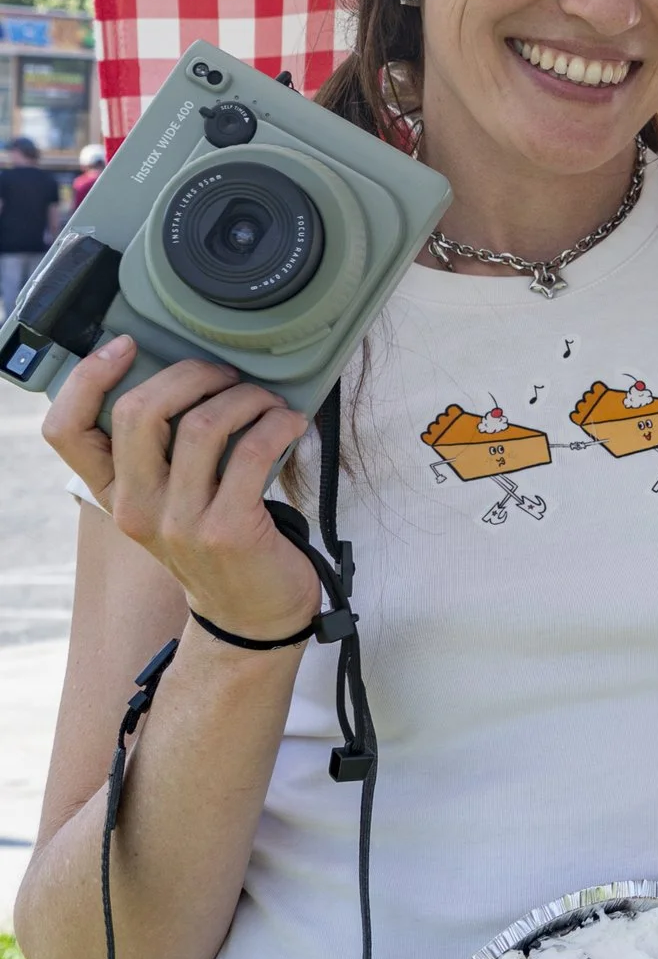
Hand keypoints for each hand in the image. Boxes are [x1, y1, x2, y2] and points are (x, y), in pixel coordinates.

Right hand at [44, 336, 319, 641]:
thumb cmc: (218, 540)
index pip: (66, 432)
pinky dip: (277, 424)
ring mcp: (180, 521)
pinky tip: (290, 424)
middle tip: (227, 376)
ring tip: (268, 404)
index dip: (86, 379)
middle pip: (138, 411)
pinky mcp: (229, 529)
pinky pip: (252, 452)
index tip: (124, 345)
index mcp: (114, 494)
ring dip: (246, 398)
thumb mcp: (169, 501)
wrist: (250, 613)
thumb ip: (162, 453)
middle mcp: (137, 508)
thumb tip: (188, 377)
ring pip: (202, 424)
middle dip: (191, 374)